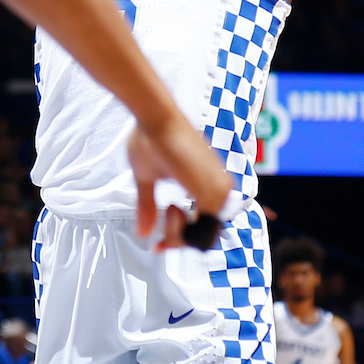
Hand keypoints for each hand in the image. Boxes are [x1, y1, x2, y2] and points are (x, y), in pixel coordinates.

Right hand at [127, 118, 228, 249]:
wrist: (155, 118)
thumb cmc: (151, 138)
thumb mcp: (148, 179)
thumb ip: (149, 206)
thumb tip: (143, 232)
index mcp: (209, 184)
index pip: (204, 226)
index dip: (180, 240)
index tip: (158, 245)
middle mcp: (220, 188)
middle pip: (205, 236)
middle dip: (177, 240)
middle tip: (161, 234)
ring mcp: (219, 189)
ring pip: (205, 236)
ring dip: (179, 234)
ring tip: (168, 209)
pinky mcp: (213, 190)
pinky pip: (204, 229)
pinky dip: (182, 230)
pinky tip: (171, 209)